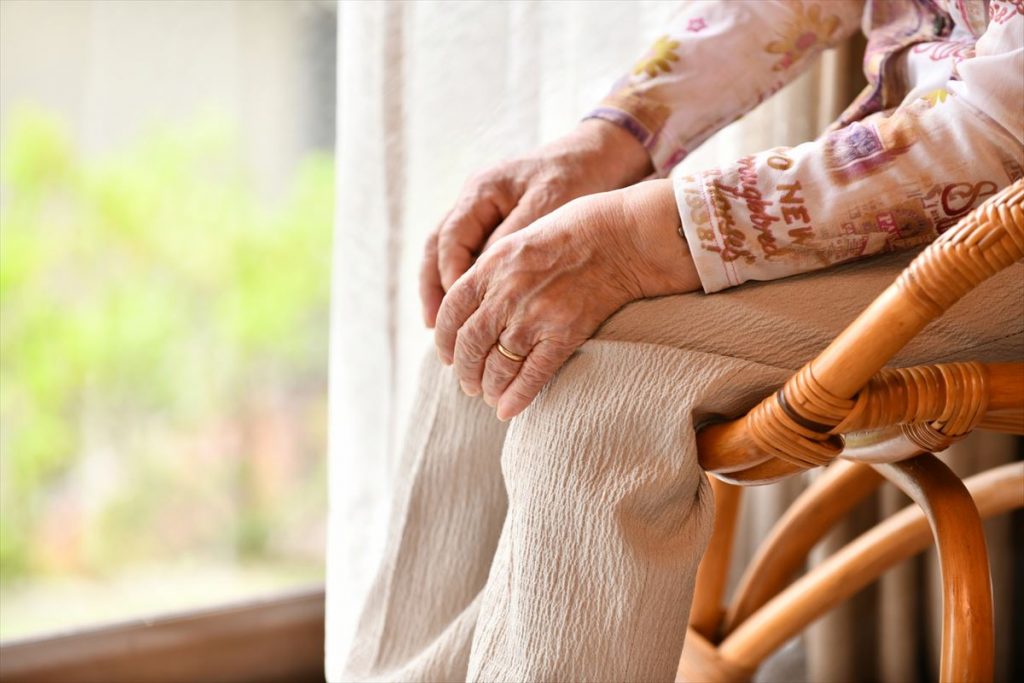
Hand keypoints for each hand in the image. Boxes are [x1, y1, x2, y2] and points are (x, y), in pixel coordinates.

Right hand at [419, 119, 652, 326]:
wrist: (601, 155)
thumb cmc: (578, 177)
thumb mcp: (549, 205)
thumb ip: (515, 237)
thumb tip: (484, 276)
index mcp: (481, 190)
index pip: (450, 239)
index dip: (450, 276)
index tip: (457, 310)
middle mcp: (474, 200)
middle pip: (438, 247)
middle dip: (433, 288)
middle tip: (433, 326)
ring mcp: (483, 211)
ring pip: (448, 253)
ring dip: (443, 289)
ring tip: (439, 327)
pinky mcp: (498, 223)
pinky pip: (470, 255)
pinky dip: (465, 283)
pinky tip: (468, 311)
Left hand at [434, 179, 699, 420]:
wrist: (623, 237)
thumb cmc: (575, 231)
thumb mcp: (520, 239)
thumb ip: (493, 271)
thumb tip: (473, 305)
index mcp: (491, 266)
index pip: (450, 312)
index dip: (444, 340)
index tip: (447, 355)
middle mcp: (506, 293)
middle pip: (469, 344)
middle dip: (465, 370)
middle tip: (467, 384)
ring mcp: (534, 315)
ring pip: (497, 365)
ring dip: (489, 386)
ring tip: (488, 395)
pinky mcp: (564, 334)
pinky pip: (532, 375)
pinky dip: (517, 397)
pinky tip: (507, 410)